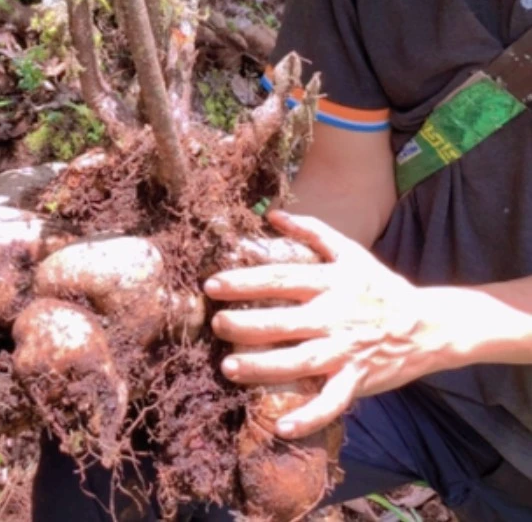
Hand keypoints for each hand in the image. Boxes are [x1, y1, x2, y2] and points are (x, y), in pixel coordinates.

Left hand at [205, 210, 461, 438]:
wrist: (429, 324)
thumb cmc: (380, 286)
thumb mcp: (350, 251)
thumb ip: (312, 230)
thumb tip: (272, 214)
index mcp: (330, 282)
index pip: (280, 279)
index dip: (244, 281)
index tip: (211, 285)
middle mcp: (334, 316)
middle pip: (283, 322)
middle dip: (245, 324)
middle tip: (216, 324)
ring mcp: (346, 351)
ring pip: (299, 361)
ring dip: (263, 367)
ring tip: (229, 367)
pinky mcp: (357, 380)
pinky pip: (332, 402)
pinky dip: (310, 416)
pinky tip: (282, 426)